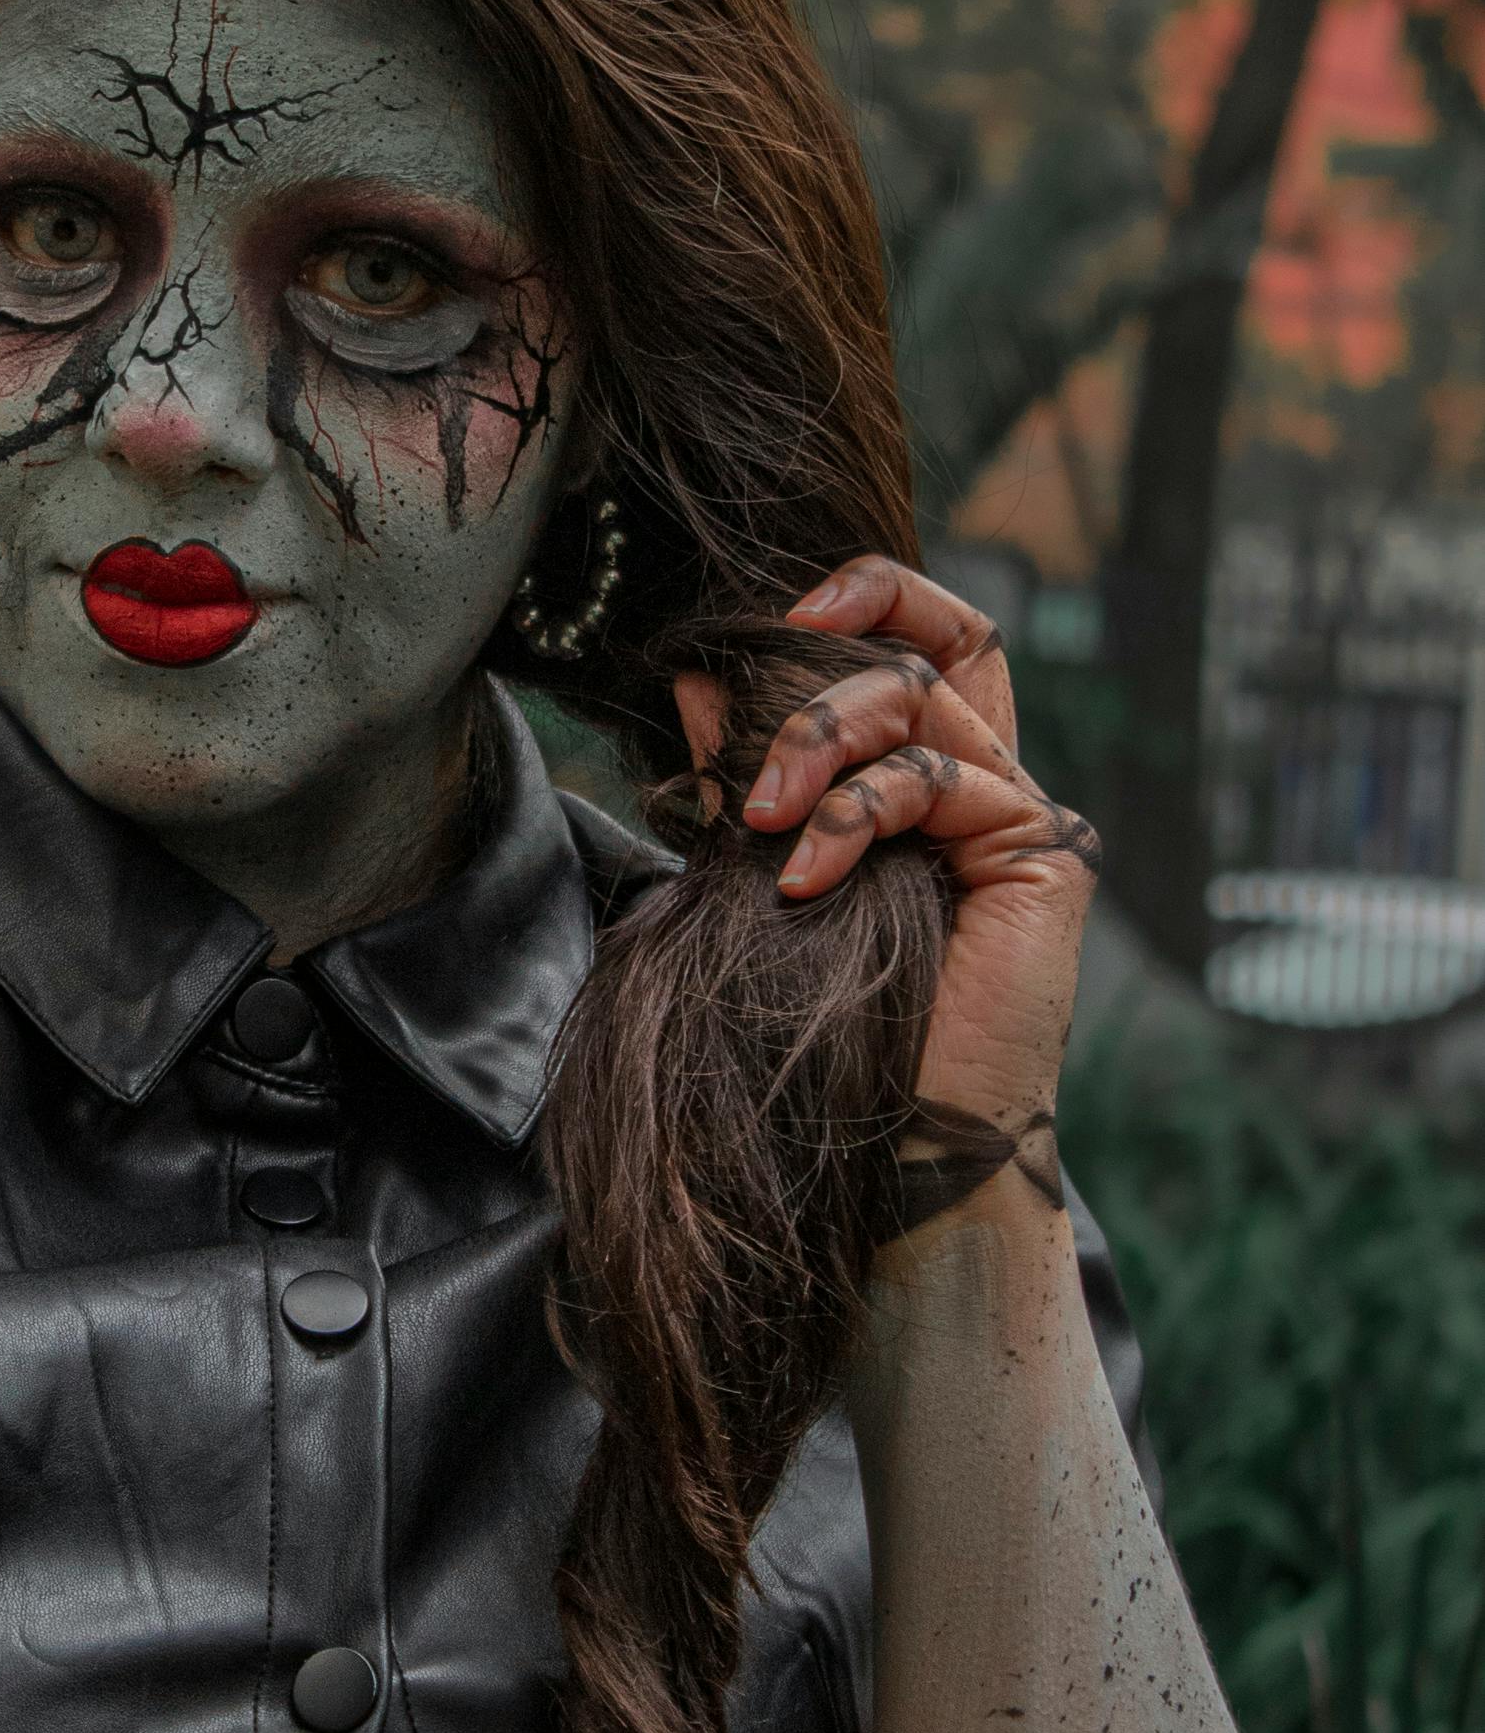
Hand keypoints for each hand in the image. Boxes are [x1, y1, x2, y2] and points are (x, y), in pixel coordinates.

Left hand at [672, 554, 1099, 1139]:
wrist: (895, 1138)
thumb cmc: (833, 1018)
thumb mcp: (774, 865)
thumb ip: (749, 773)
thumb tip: (692, 679)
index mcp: (937, 778)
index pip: (935, 640)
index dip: (876, 594)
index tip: (786, 615)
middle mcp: (991, 784)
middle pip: (947, 641)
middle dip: (834, 660)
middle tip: (749, 744)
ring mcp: (1021, 817)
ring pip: (922, 700)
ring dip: (815, 743)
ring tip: (757, 819)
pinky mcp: (1040, 857)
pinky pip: (938, 782)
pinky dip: (850, 815)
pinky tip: (803, 879)